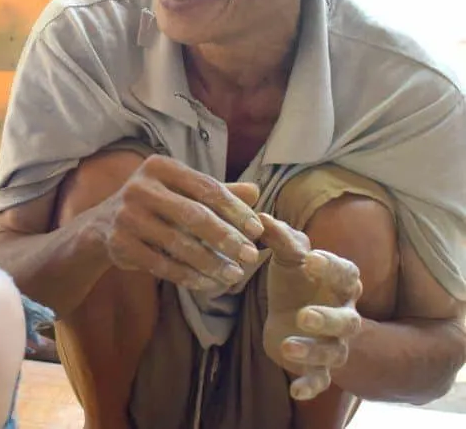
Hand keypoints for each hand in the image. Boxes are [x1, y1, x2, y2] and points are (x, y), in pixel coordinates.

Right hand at [99, 156, 263, 290]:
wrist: (102, 226)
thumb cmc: (154, 205)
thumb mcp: (181, 191)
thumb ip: (216, 191)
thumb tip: (256, 191)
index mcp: (160, 167)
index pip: (206, 187)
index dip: (235, 209)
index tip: (258, 229)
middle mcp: (141, 187)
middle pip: (194, 215)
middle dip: (226, 238)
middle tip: (250, 256)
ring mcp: (127, 215)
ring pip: (179, 243)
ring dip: (211, 262)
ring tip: (234, 274)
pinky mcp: (120, 243)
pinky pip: (161, 264)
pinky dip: (188, 276)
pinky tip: (208, 284)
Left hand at [260, 214, 363, 400]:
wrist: (288, 314)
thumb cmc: (294, 280)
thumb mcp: (286, 257)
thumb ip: (278, 238)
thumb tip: (260, 216)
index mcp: (340, 282)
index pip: (346, 273)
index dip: (331, 267)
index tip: (310, 260)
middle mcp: (345, 314)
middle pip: (348, 320)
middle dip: (327, 319)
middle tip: (304, 316)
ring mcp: (334, 343)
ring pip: (334, 351)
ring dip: (313, 351)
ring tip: (287, 347)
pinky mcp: (319, 366)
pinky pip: (321, 380)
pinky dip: (310, 386)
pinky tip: (294, 391)